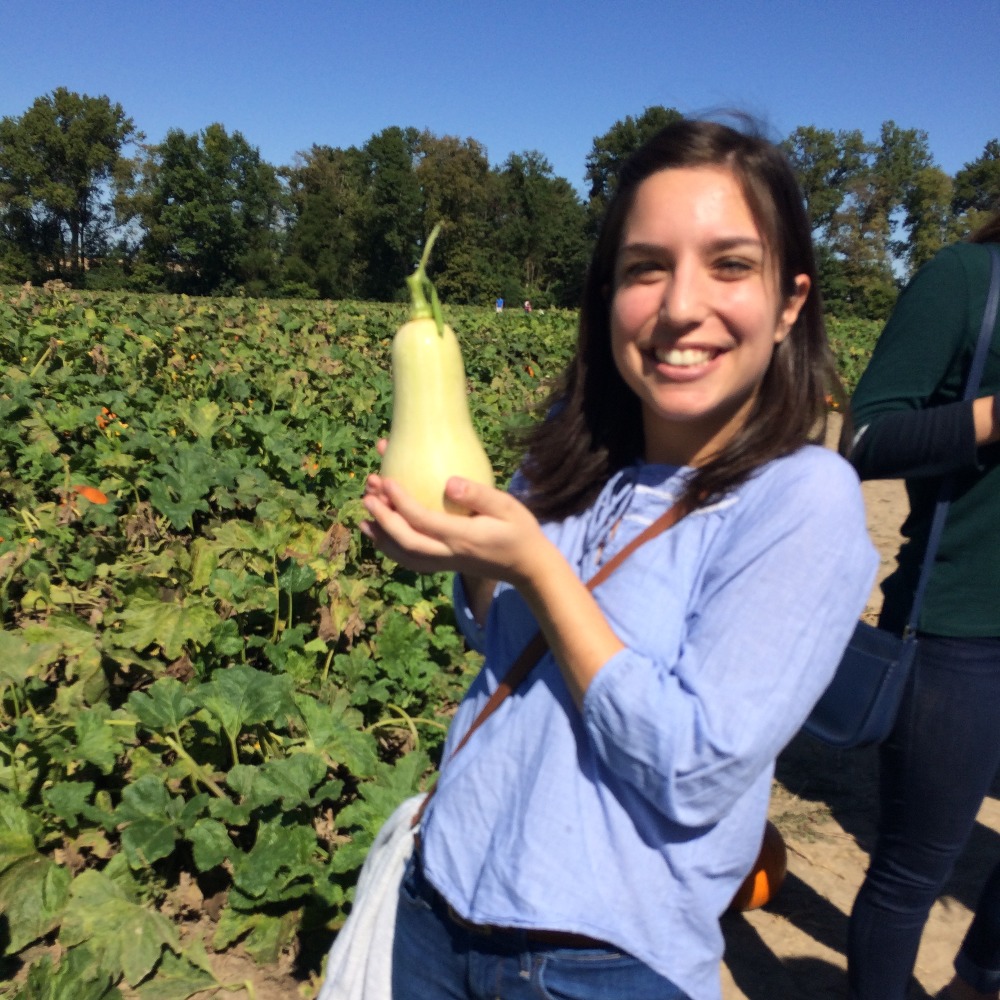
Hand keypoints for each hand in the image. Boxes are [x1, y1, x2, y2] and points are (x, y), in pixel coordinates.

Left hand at [360, 472, 549, 585]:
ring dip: (381, 537)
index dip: (400, 502)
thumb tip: (448, 482)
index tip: (386, 480)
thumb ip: (479, 495)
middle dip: (382, 519)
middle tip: (367, 495)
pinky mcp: (445, 564)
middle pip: (406, 542)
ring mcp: (445, 562)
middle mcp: (449, 553)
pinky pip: (411, 561)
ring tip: (364, 518)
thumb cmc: (520, 531)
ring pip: (404, 556)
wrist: (528, 567)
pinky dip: (392, 549)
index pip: (423, 520)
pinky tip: (383, 536)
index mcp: (462, 537)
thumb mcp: (507, 507)